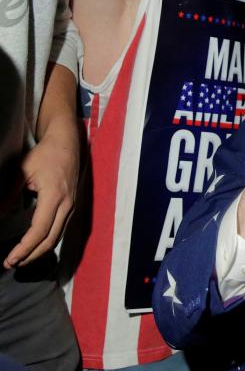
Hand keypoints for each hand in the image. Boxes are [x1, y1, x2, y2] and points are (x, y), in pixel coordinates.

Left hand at [4, 136, 78, 268]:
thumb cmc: (45, 155)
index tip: (10, 259)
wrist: (67, 144)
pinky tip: (35, 245)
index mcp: (54, 196)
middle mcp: (67, 205)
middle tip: (11, 263)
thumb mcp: (21, 171)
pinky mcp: (71, 206)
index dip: (24, 248)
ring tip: (20, 258)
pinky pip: (61, 230)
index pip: (39, 230)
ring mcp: (72, 206)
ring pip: (57, 237)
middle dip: (31, 255)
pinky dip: (47, 242)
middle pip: (50, 240)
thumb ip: (8, 194)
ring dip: (39, 251)